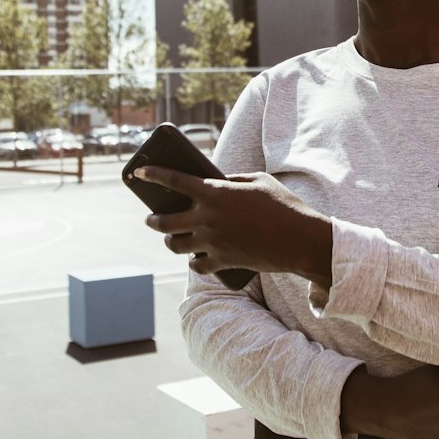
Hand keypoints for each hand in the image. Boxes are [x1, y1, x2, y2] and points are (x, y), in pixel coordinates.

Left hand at [134, 166, 332, 285]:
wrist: (299, 240)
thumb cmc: (283, 205)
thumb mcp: (259, 180)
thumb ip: (233, 179)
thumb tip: (219, 182)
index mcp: (213, 192)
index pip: (172, 180)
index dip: (152, 174)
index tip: (139, 172)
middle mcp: (206, 218)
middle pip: (164, 221)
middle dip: (152, 220)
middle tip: (150, 218)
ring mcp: (211, 242)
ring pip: (175, 245)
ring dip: (170, 241)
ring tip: (171, 238)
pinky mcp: (221, 262)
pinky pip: (196, 266)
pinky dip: (194, 262)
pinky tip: (196, 259)